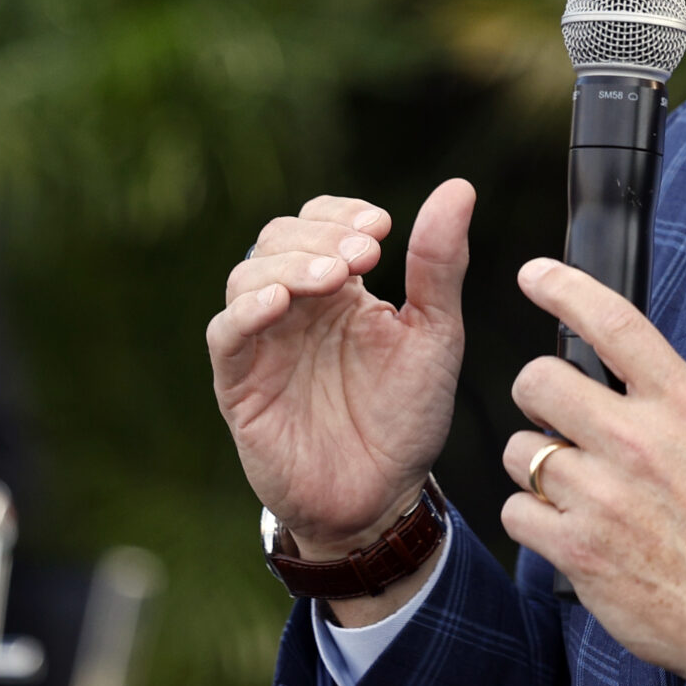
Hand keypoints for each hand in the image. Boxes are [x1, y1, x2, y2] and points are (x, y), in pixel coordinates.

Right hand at [208, 182, 474, 567]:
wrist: (381, 498)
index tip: (381, 228)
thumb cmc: (406, 418)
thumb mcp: (434, 335)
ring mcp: (264, 342)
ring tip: (335, 276)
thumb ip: (439, 265)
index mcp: (341, 288)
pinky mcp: (239, 382)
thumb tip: (459, 187)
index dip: (341, 213)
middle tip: (365, 256)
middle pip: (279, 238)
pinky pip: (226, 333)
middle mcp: (296, 306)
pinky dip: (247, 309)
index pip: (320, 221)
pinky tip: (280, 302)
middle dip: (320, 236)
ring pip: (248, 275)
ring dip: (290, 264)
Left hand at [502, 258, 685, 676]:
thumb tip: (645, 381)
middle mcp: (638, 441)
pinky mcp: (577, 546)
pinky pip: (517, 511)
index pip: (615, 324)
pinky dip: (532, 519)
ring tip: (571, 488)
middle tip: (553, 417)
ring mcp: (602, 494)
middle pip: (540, 379)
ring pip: (519, 450)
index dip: (566, 288)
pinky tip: (564, 528)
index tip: (536, 275)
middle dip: (536, 395)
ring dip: (533, 466)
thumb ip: (682, 408)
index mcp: (683, 407)